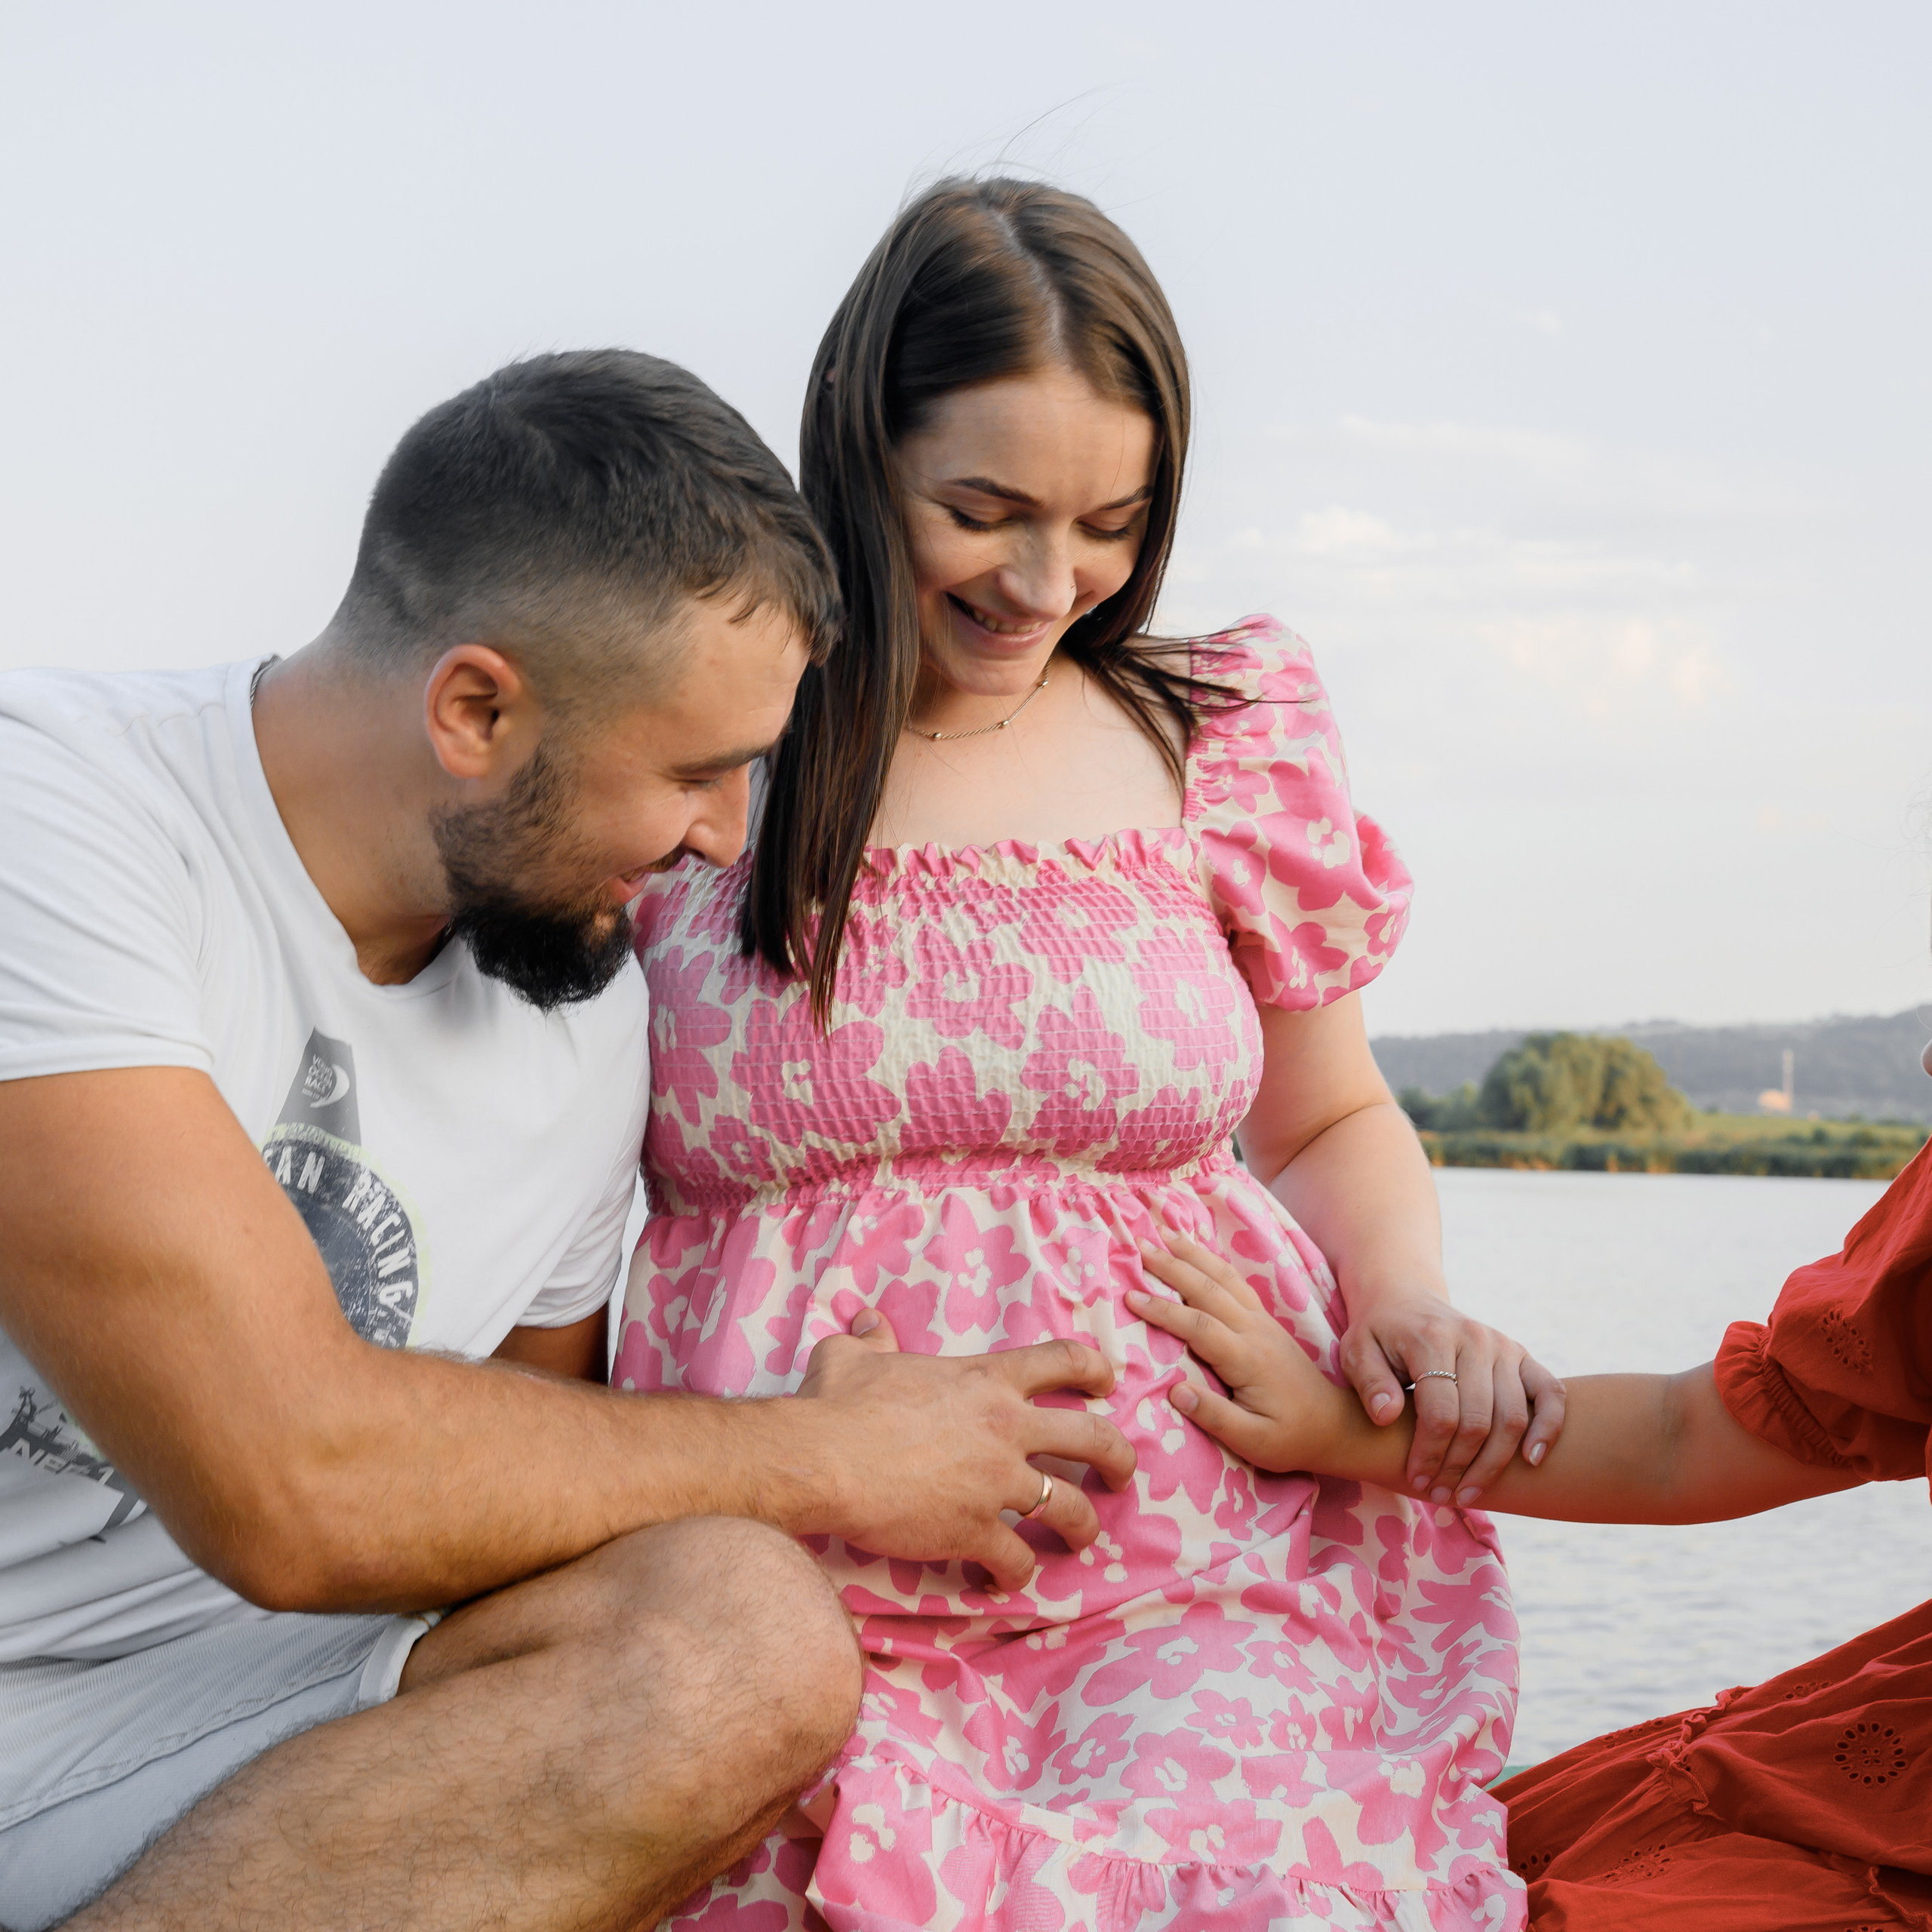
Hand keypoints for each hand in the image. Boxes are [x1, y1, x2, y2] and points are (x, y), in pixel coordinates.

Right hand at [792, 1313, 1136, 1590]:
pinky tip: (1001, 1581)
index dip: (1095, 1368)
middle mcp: (1006, 1428)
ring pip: (1071, 1510)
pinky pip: (1017, 1561)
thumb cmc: (838, 1404)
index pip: (1064, 1360)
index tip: (1108, 1381)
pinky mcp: (976, 1531)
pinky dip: (1015, 1575)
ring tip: (1080, 1540)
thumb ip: (872, 1339)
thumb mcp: (853, 1356)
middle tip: (1120, 1474)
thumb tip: (869, 1322)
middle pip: (1095, 1439)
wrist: (823, 1460)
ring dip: (1084, 1528)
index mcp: (986, 1379)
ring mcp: (997, 1483)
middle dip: (1119, 1459)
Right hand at [1125, 1231, 1353, 1473]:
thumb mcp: (1254, 1442)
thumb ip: (1215, 1417)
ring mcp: (1262, 1322)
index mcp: (1248, 1359)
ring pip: (1223, 1277)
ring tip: (1164, 1232)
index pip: (1199, 1327)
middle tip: (1139, 1246)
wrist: (1333, 1425)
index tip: (1131, 1297)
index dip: (1164, 1311)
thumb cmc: (1289, 1438)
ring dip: (1192, 1254)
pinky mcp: (1265, 1321)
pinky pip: (1234, 1281)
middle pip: (1208, 1289)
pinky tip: (1197, 1251)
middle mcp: (1255, 1331)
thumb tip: (1176, 1391)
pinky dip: (1212, 1261)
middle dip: (1172, 1265)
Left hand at [1337, 1290, 1565, 1503]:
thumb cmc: (1379, 1334)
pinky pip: (1550, 1393)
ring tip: (1470, 1493)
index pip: (1440, 1413)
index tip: (1417, 1480)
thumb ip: (1370, 1382)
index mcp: (1432, 1338)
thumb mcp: (1356, 1352)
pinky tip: (1531, 1461)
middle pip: (1479, 1421)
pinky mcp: (1522, 1355)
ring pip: (1513, 1417)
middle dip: (1460, 1467)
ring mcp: (1503, 1346)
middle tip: (1441, 1495)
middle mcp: (1474, 1339)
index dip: (1430, 1455)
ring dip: (1494, 1464)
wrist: (1406, 1299)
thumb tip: (1386, 1417)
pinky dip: (1548, 1428)